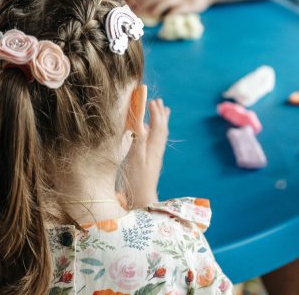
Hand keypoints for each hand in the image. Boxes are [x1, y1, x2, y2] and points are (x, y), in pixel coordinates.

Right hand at [124, 89, 169, 208]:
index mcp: (153, 147)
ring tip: (163, 111)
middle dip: (160, 114)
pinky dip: (155, 131)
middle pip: (161, 129)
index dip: (155, 113)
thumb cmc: (137, 179)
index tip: (152, 100)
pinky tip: (150, 131)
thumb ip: (139, 139)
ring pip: (160, 134)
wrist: (143, 197)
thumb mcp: (136, 158)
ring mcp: (155, 155)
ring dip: (161, 121)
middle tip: (159, 102)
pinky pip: (156, 140)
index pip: (157, 126)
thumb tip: (142, 123)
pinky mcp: (152, 160)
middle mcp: (156, 149)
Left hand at [137, 0, 214, 19]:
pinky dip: (172, 14)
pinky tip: (166, 19)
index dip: (136, 2)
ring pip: (164, 3)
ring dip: (155, 9)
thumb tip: (143, 4)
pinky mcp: (188, 4)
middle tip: (132, 14)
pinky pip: (179, 9)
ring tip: (148, 16)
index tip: (126, 8)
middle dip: (142, 6)